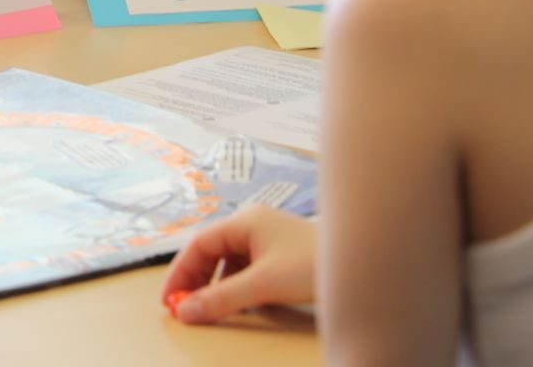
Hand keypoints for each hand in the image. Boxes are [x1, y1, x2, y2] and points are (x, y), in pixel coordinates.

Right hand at [160, 206, 316, 323]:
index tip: (170, 299)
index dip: (180, 272)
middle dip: (197, 280)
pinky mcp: (280, 253)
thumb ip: (222, 299)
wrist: (362, 263)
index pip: (199, 244)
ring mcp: (267, 238)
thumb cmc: (313, 264)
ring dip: (217, 285)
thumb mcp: (262, 285)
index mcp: (245, 220)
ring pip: (229, 261)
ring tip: (213, 307)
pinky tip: (241, 302)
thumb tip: (186, 312)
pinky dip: (237, 285)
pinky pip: (246, 268)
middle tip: (186, 307)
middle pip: (211, 251)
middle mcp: (253, 224)